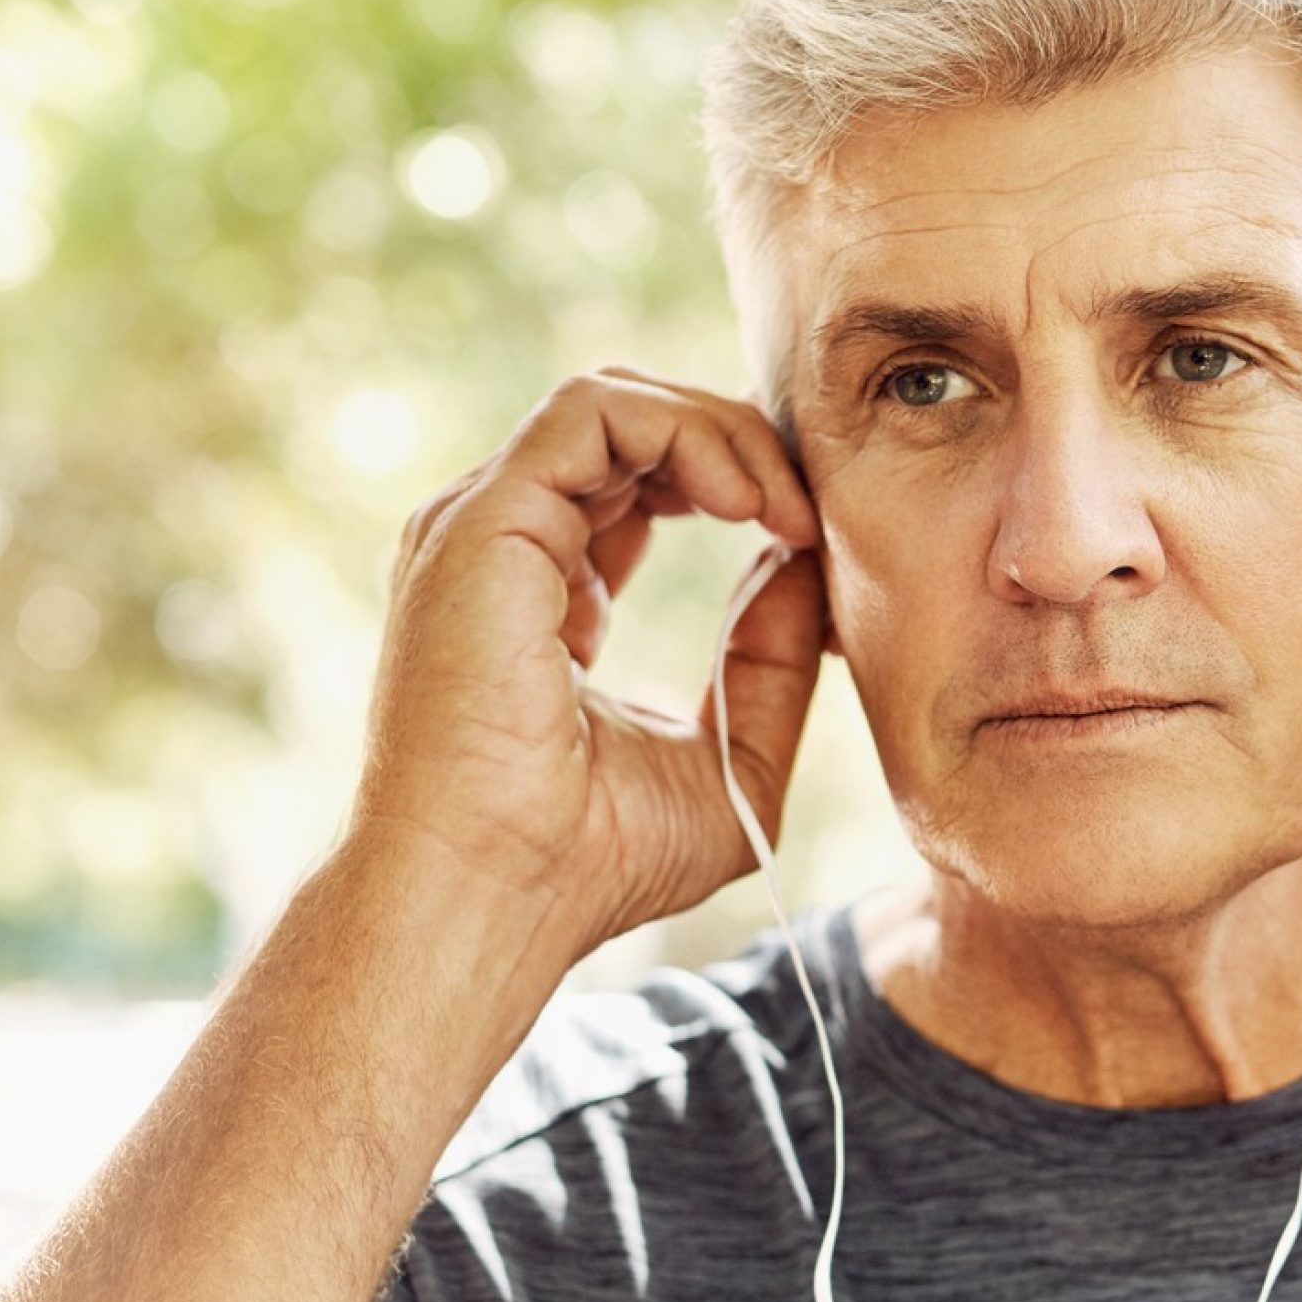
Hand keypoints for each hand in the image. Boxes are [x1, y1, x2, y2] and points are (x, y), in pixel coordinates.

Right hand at [353, 366, 828, 958]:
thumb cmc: (590, 864)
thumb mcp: (727, 761)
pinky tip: (747, 506)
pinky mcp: (485, 518)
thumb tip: (807, 562)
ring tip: (790, 512)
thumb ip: (770, 662)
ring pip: (619, 403)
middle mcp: (507, 546)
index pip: (642, 484)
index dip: (739, 485)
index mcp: (546, 592)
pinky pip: (596, 411)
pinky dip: (688, 435)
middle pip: (634, 429)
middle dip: (743, 449)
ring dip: (727, 436)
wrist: (494, 898)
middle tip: (816, 518)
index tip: (814, 542)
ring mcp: (485, 525)